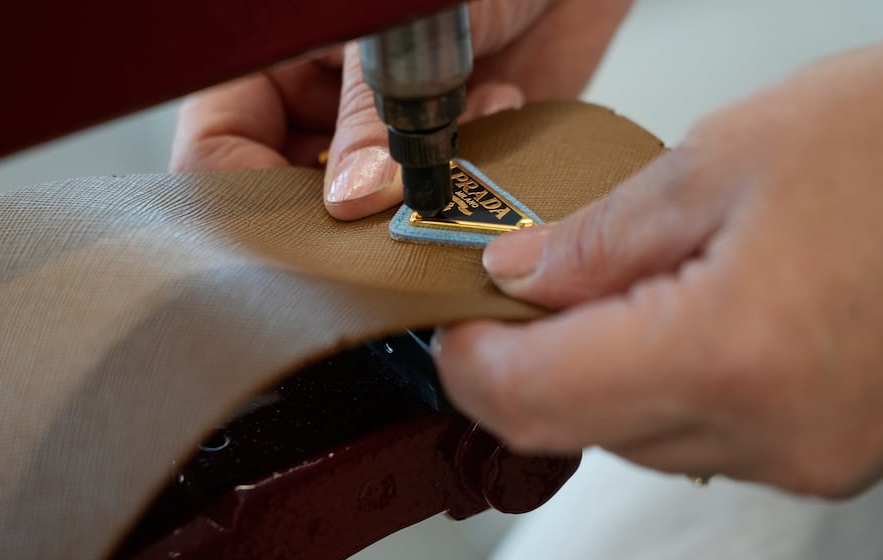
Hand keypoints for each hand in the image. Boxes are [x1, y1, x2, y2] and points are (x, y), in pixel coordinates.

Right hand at [170, 0, 631, 219]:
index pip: (219, 142)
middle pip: (288, 188)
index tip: (297, 237)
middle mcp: (318, 97)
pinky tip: (495, 106)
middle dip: (343, 204)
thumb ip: (369, 112)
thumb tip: (350, 199)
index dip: (246, 194)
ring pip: (364, 200)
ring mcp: (376, 126)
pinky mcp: (438, 145)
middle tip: (388, 208)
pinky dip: (465, 166)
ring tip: (459, 131)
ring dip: (413, 184)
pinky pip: (433, 191)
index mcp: (276, 55)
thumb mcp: (397, 26)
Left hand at [433, 44, 882, 496]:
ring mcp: (806, 453)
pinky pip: (702, 431)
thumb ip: (602, 234)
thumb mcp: (725, 157)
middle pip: (578, 426)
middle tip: (513, 295)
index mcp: (730, 351)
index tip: (451, 325)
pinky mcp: (828, 448)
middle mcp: (771, 430)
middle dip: (524, 364)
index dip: (470, 364)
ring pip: (635, 435)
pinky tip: (671, 316)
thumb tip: (518, 275)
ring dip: (593, 372)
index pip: (536, 397)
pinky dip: (659, 381)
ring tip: (601, 291)